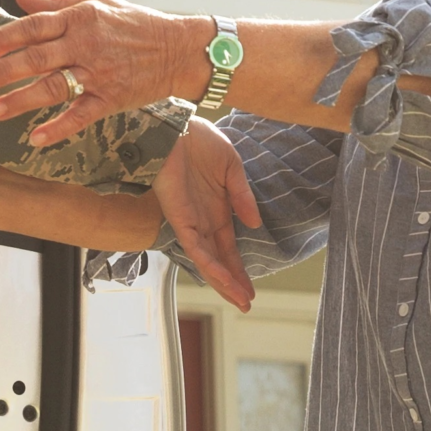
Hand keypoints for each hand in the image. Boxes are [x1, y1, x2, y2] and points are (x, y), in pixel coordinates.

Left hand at [0, 0, 202, 148]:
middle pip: (36, 58)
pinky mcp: (112, 99)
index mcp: (80, 19)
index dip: (2, 39)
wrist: (179, 50)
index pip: (32, 27)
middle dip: (3, 71)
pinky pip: (81, 115)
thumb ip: (55, 4)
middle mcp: (86, 45)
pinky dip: (58, 128)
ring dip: (21, 100)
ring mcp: (99, 74)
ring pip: (53, 87)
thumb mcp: (97, 4)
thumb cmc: (136, 24)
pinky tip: (36, 138)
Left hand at [156, 119, 257, 310]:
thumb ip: (242, 197)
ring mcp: (191, 221)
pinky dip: (209, 264)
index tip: (251, 290)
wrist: (176, 126)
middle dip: (232, 283)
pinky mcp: (179, 218)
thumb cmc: (200, 141)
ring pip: (207, 260)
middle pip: (219, 260)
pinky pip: (195, 247)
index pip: (229, 247)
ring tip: (239, 300)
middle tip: (246, 304)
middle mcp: (203, 220)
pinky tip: (222, 279)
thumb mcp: (232, 168)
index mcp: (217, 210)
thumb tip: (253, 224)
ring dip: (223, 281)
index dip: (239, 269)